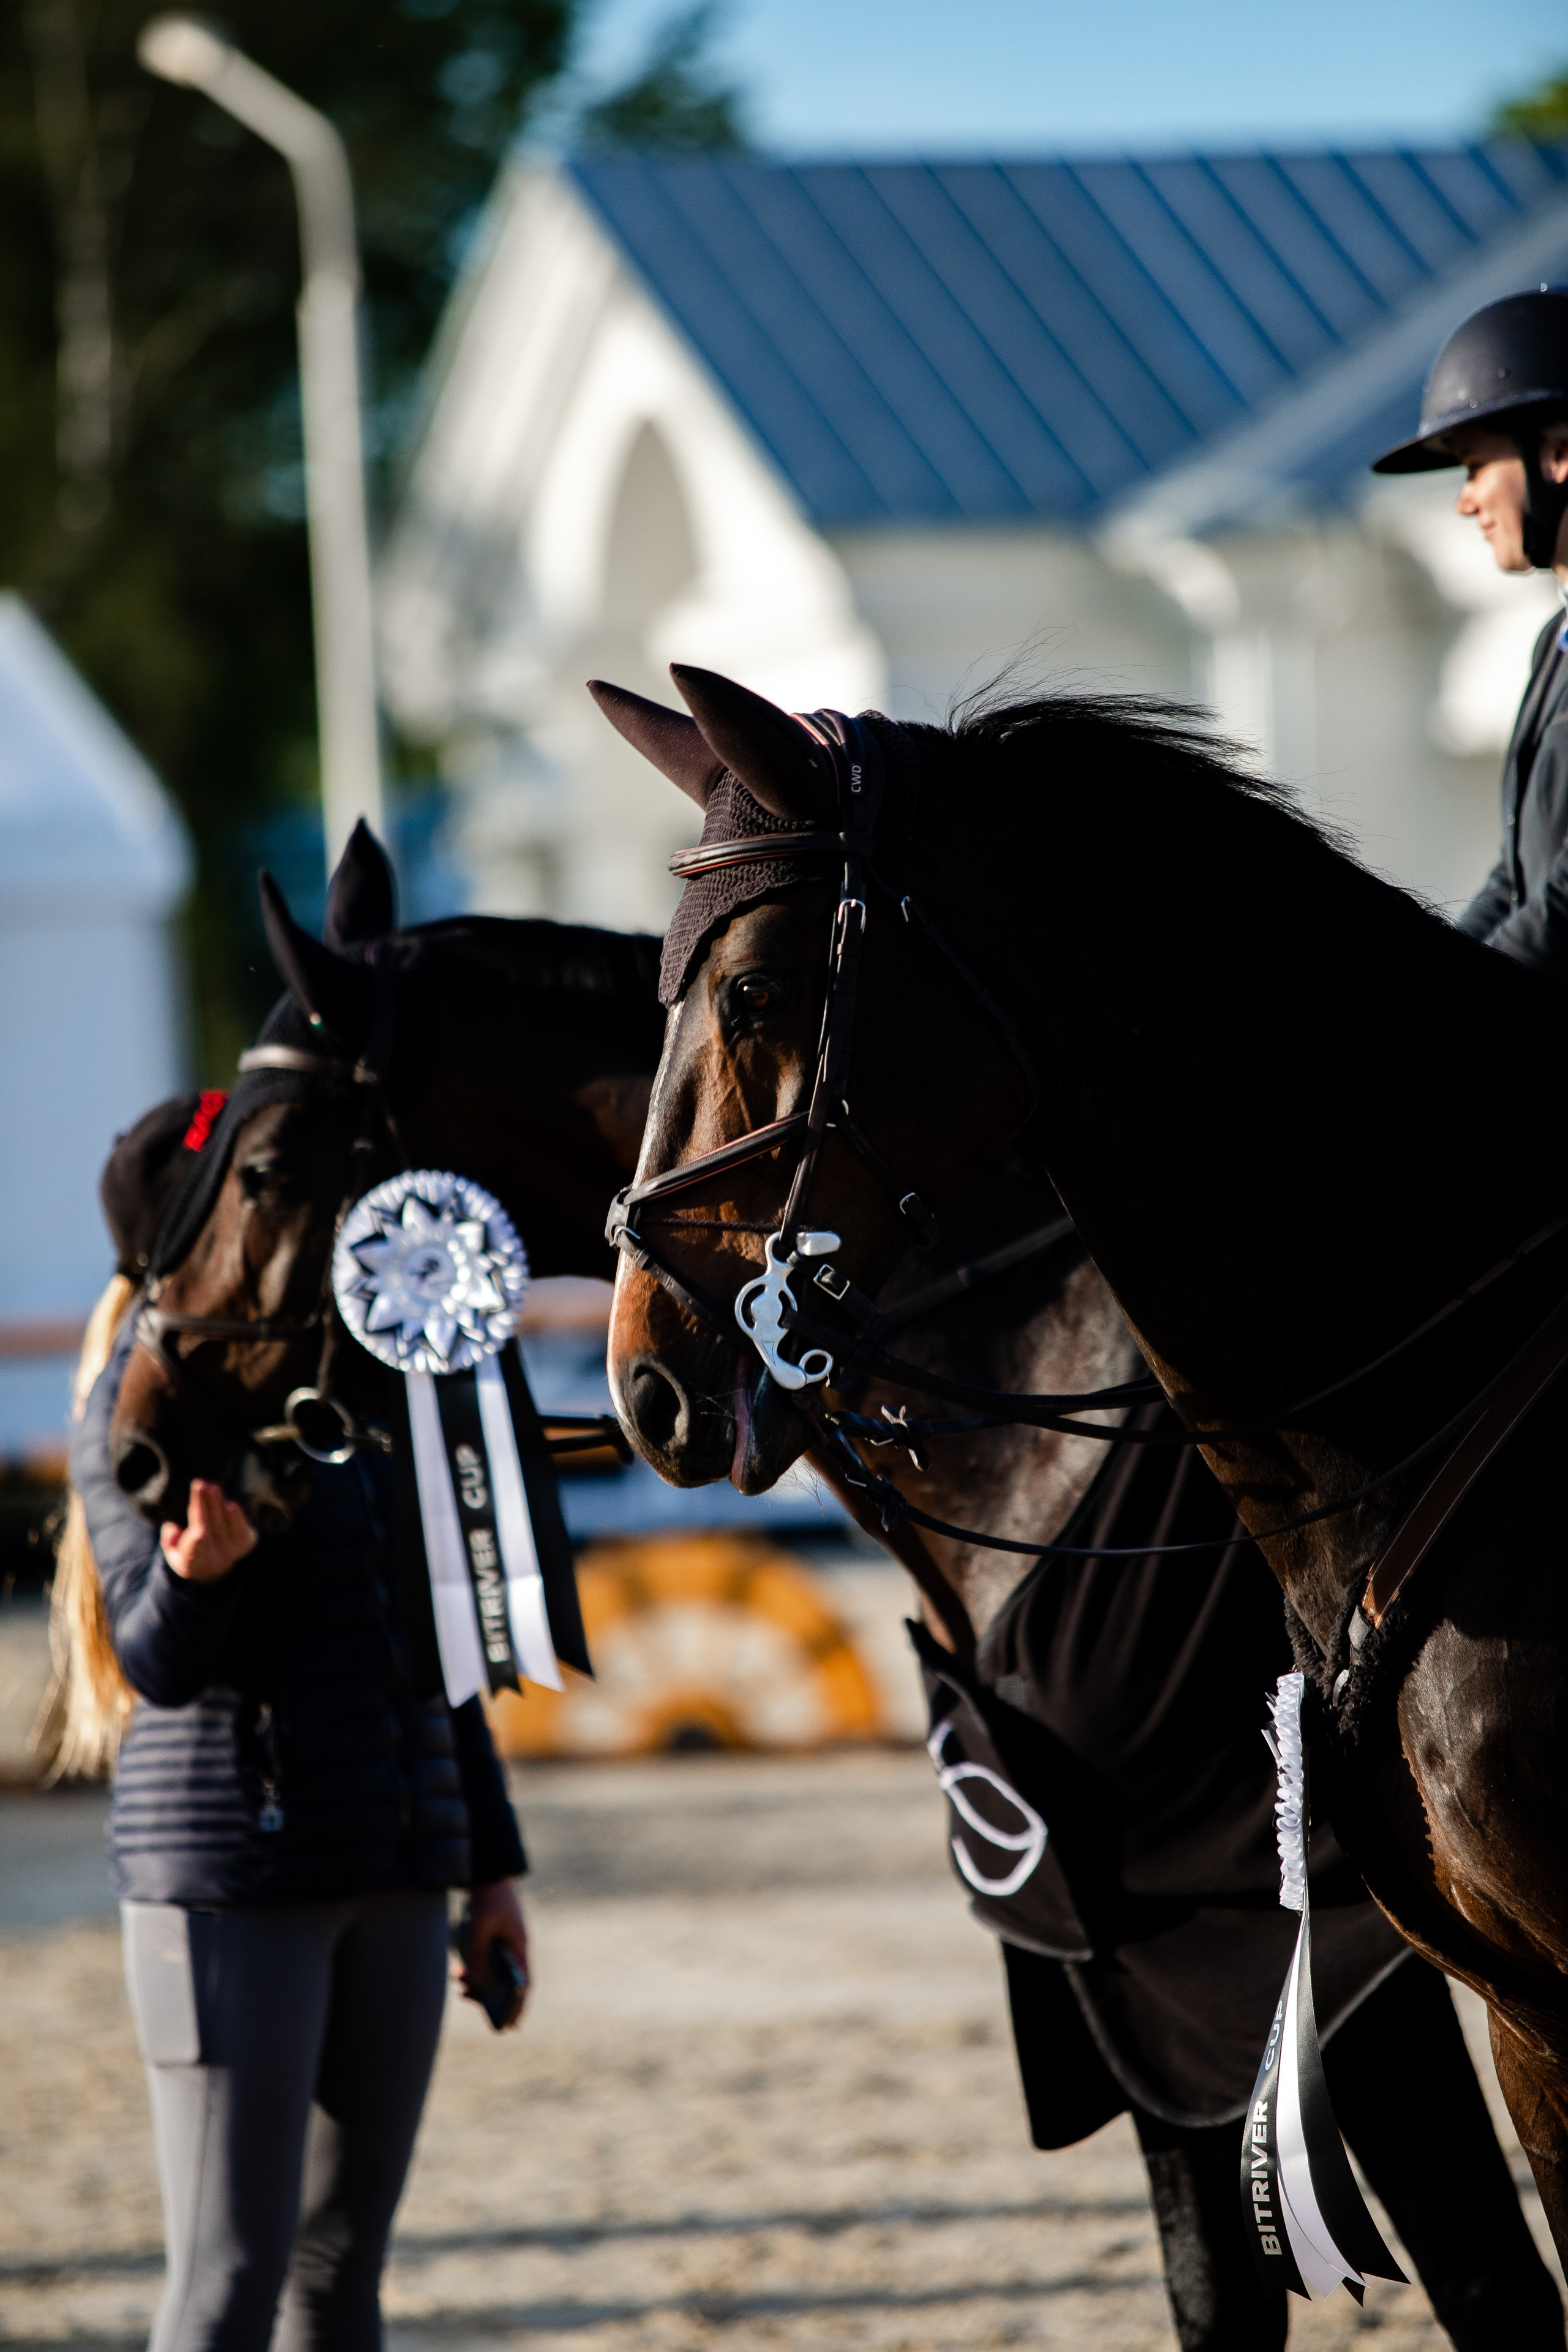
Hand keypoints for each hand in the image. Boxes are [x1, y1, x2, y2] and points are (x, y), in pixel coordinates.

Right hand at [161, 1480, 258, 1583]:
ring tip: (212, 1487)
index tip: (199, 1532)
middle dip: (202, 1506)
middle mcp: (215, 1561)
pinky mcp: (246, 1543)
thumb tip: (173, 1529)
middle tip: (199, 1485)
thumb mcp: (172, 1549)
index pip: (193, 1551)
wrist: (215, 1563)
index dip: (196, 1542)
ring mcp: (232, 1552)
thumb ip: (169, 1540)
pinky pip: (241, 1528)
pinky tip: (231, 1504)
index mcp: (193, 1564)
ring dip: (217, 1504)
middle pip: (208, 1529)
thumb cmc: (189, 1549)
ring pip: (224, 1525)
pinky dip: (237, 1516)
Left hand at [455, 1878, 528, 2027]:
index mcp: (519, 1946)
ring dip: (480, 1981)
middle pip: (507, 1979)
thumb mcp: (481, 1927)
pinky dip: (475, 1967)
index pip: (524, 1983)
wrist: (489, 1869)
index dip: (519, 2006)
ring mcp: (505, 1940)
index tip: (512, 2026)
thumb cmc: (489, 1897)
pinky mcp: (495, 1934)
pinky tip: (458, 1970)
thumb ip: (477, 1955)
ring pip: (495, 1970)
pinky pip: (487, 1958)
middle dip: (491, 1996)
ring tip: (461, 1988)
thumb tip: (472, 1982)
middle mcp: (515, 1946)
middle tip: (472, 2004)